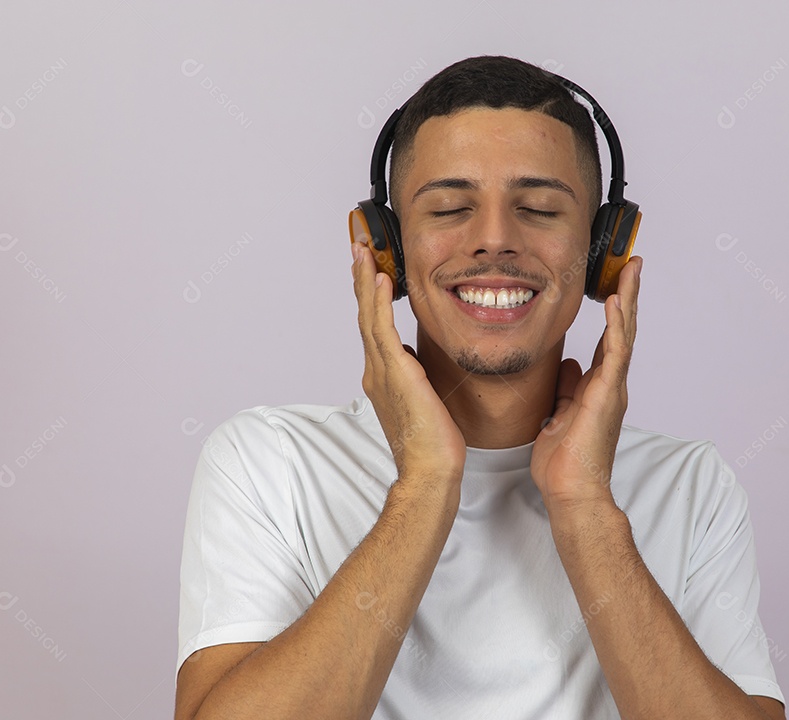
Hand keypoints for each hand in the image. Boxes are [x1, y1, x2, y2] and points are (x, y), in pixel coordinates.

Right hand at [350, 240, 466, 482]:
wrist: (430, 470)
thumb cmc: (431, 443)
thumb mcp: (422, 398)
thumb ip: (411, 375)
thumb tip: (411, 357)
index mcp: (383, 376)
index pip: (374, 327)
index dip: (370, 297)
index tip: (369, 271)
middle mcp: (377, 370)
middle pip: (365, 315)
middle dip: (361, 280)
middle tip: (357, 248)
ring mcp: (383, 371)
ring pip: (370, 316)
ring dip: (366, 282)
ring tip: (363, 253)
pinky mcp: (396, 373)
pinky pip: (383, 329)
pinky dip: (380, 303)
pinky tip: (381, 280)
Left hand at [530, 256, 642, 511]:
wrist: (572, 493)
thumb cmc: (564, 463)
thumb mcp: (559, 416)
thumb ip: (567, 389)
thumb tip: (569, 365)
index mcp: (599, 387)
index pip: (609, 340)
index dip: (614, 312)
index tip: (616, 284)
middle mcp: (610, 384)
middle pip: (622, 330)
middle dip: (628, 295)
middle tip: (633, 264)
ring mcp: (611, 389)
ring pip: (623, 335)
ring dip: (628, 300)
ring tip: (631, 270)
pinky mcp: (606, 396)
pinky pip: (614, 354)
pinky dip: (616, 327)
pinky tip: (615, 303)